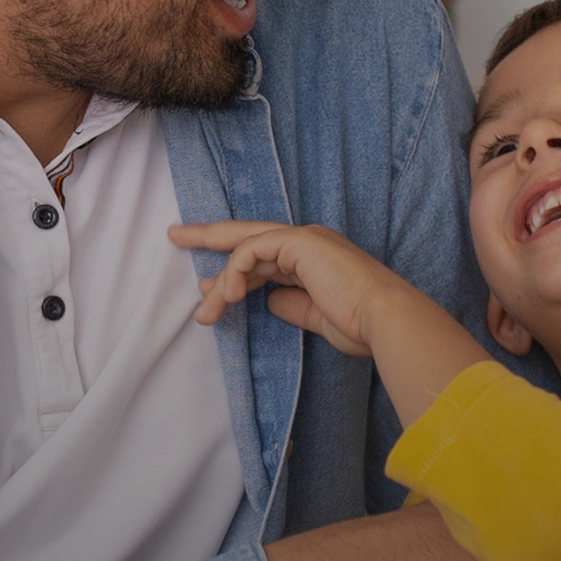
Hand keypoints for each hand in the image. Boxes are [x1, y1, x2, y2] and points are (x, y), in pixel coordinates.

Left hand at [171, 220, 488, 426]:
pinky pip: (251, 251)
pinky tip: (228, 297)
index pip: (264, 257)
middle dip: (209, 235)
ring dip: (220, 284)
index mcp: (315, 258)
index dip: (233, 270)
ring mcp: (304, 238)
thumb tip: (265, 301)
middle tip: (175, 235)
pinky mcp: (300, 242)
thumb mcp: (316, 317)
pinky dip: (235, 273)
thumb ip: (289, 305)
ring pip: (245, 250)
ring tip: (205, 314)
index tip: (207, 288)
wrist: (386, 320)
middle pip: (247, 234)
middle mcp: (308, 241)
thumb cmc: (362, 325)